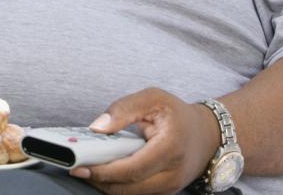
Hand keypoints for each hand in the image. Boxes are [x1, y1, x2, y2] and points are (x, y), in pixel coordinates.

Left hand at [70, 88, 221, 194]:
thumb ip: (124, 108)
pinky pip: (135, 192)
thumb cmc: (177, 115)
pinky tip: (104, 170)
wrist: (207, 135)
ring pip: (130, 194)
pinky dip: (117, 183)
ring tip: (87, 167)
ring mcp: (169, 187)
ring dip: (106, 183)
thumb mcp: (153, 98)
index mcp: (170, 148)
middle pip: (128, 188)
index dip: (104, 171)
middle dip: (99, 180)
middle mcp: (172, 174)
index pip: (132, 168)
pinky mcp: (164, 192)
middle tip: (75, 168)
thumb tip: (97, 127)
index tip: (80, 166)